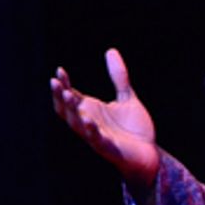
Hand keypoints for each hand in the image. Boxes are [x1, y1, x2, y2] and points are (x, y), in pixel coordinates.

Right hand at [50, 49, 159, 193]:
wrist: (149, 154)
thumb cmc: (134, 130)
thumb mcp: (127, 98)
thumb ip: (119, 77)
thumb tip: (111, 50)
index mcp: (90, 111)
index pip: (71, 96)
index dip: (64, 84)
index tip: (59, 70)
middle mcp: (89, 123)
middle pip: (67, 110)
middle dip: (60, 97)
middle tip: (55, 82)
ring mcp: (97, 136)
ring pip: (77, 125)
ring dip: (71, 111)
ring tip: (68, 95)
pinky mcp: (108, 148)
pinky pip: (96, 140)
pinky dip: (91, 130)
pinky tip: (89, 120)